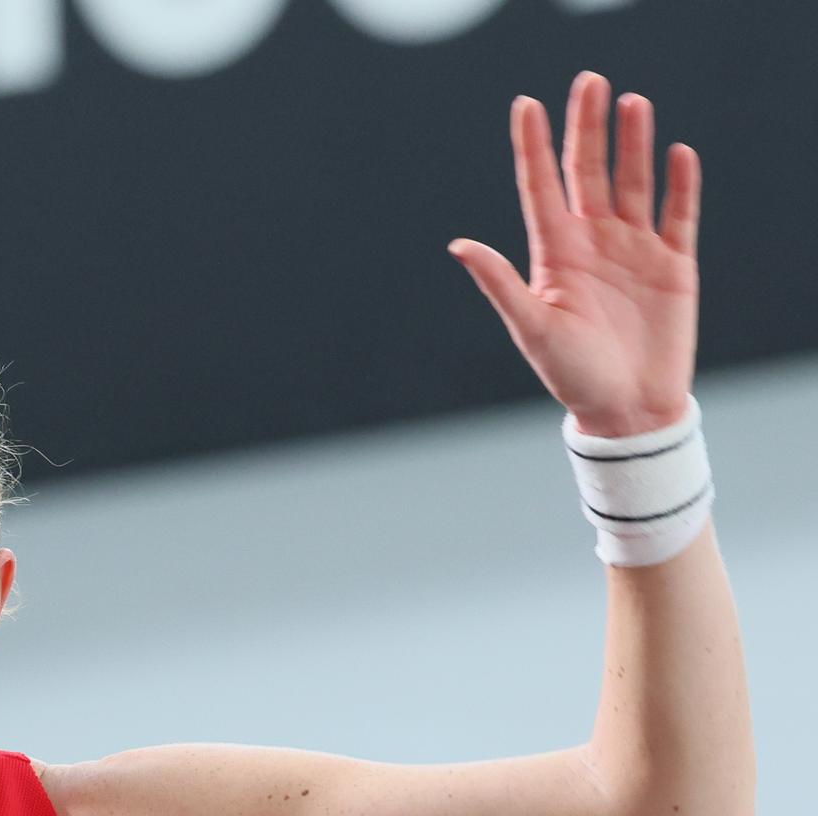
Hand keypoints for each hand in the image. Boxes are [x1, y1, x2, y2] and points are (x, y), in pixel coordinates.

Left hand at [449, 71, 699, 437]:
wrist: (625, 410)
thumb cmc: (571, 376)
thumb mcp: (531, 328)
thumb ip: (500, 283)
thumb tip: (458, 245)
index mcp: (555, 254)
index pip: (541, 186)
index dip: (534, 146)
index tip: (525, 104)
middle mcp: (593, 242)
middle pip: (587, 171)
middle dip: (587, 127)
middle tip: (589, 82)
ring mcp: (634, 250)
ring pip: (633, 183)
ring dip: (634, 144)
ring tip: (632, 103)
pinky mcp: (673, 265)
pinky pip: (678, 214)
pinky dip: (680, 185)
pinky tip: (677, 153)